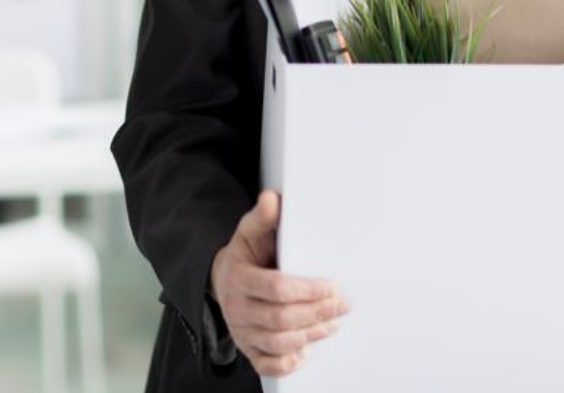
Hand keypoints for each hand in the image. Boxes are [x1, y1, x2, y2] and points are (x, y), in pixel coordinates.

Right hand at [209, 189, 348, 376]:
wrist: (222, 280)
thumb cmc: (245, 256)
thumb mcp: (250, 233)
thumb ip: (262, 218)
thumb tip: (271, 198)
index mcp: (239, 278)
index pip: (276, 288)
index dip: (308, 290)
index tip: (332, 286)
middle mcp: (237, 308)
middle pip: (280, 319)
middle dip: (317, 313)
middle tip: (341, 305)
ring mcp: (242, 331)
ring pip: (277, 342)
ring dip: (310, 334)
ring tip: (332, 323)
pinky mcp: (247, 347)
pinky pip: (266, 364)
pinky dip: (288, 362)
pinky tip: (305, 351)